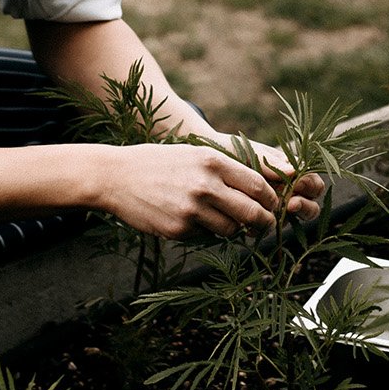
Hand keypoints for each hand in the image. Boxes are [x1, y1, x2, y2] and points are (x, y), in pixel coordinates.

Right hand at [100, 143, 284, 239]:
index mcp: (212, 162)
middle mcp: (205, 186)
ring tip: (222, 219)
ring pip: (231, 229)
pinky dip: (205, 231)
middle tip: (265, 225)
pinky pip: (205, 236)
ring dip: (233, 228)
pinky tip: (190, 218)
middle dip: (264, 222)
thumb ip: (225, 169)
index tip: (273, 205)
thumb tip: (260, 190)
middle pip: (252, 212)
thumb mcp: (194, 153)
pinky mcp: (178, 229)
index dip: (271, 199)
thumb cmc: (159, 162)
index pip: (258, 185)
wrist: (116, 177)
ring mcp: (191, 210)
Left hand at [213, 132, 326, 223]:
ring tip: (272, 215)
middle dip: (304, 207)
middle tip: (290, 204)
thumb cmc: (234, 151)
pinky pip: (265, 229)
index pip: (314, 184)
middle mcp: (287, 192)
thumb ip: (272, 162)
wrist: (206, 157)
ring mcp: (274, 207)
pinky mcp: (256, 219)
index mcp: (292, 174)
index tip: (298, 185)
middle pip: (310, 206)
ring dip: (286, 219)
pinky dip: (261, 228)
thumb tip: (295, 171)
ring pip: (291, 220)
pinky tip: (250, 226)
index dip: (311, 186)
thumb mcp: (253, 152)